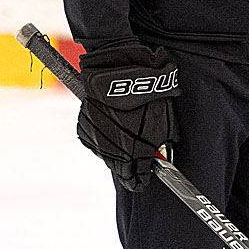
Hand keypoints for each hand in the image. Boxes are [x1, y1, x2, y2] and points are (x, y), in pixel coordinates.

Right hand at [76, 45, 179, 190]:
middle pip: (120, 169)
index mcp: (137, 147)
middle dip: (129, 170)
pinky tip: (112, 134)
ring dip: (115, 155)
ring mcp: (98, 137)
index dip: (140, 180)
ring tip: (125, 148)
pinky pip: (94, 142)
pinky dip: (102, 142)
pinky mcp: (84, 126)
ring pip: (106, 156)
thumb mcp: (164, 118)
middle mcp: (115, 146)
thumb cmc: (147, 90)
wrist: (119, 66)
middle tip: (135, 169)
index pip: (136, 176)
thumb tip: (159, 158)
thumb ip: (161, 142)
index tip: (142, 182)